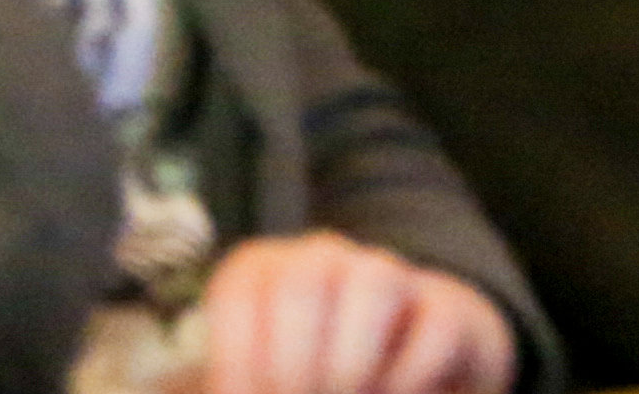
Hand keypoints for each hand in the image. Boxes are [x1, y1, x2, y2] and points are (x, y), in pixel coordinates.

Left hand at [183, 237, 519, 393]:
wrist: (407, 370)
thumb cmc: (309, 379)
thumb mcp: (259, 379)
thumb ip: (230, 384)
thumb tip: (191, 393)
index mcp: (264, 272)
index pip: (241, 290)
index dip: (237, 362)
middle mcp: (324, 258)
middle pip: (303, 283)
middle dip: (294, 366)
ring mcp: (390, 277)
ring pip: (374, 283)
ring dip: (351, 364)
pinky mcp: (447, 309)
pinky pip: (434, 328)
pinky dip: (407, 380)